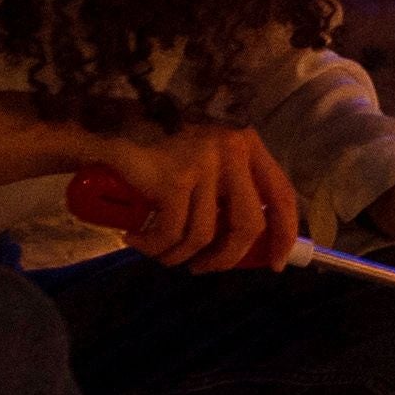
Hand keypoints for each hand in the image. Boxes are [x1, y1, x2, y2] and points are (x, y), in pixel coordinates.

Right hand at [89, 121, 303, 272]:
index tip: (276, 263)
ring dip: (178, 255)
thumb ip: (229, 190)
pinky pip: (173, 233)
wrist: (110, 126)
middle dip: (225, 258)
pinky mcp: (175, 178)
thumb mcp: (206, 162)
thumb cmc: (162, 149)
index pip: (282, 195)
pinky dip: (154, 246)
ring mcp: (204, 163)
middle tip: (200, 267)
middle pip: (248, 225)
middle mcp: (233, 151)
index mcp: (248, 146)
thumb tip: (248, 244)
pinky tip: (137, 241)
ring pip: (204, 235)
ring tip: (159, 252)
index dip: (284, 234)